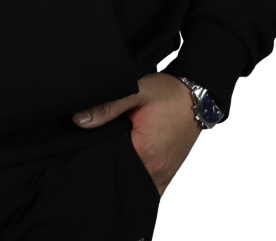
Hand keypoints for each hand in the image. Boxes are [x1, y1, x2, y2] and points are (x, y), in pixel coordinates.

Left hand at [71, 72, 201, 196]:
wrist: (197, 95)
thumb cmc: (168, 93)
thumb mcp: (136, 92)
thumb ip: (107, 107)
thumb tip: (79, 121)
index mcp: (145, 153)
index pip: (109, 166)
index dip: (94, 155)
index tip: (85, 146)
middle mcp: (155, 171)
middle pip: (120, 178)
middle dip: (106, 166)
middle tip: (95, 148)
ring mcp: (163, 176)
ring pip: (133, 184)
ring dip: (120, 173)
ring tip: (109, 154)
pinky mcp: (167, 174)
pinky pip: (145, 184)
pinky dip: (134, 177)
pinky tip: (125, 162)